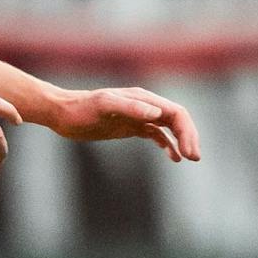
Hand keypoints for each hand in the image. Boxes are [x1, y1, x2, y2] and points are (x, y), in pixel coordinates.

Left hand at [46, 86, 200, 161]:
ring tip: (188, 159)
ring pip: (170, 127)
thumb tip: (158, 113)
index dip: (187, 131)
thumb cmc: (81, 109)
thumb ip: (131, 107)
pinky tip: (173, 158)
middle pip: (178, 120)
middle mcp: (145, 105)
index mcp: (143, 98)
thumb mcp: (104, 106)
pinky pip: (157, 134)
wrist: (63, 113)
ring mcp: (139, 116)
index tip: (189, 153)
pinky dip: (168, 145)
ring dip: (182, 141)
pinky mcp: (131, 126)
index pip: (176, 113)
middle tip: (194, 158)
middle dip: (189, 138)